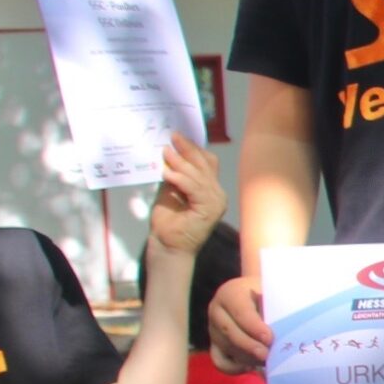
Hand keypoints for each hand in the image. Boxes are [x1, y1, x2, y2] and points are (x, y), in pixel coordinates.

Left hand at [145, 136, 225, 255]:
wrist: (167, 246)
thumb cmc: (168, 222)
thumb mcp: (170, 191)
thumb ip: (175, 175)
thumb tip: (169, 152)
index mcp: (211, 190)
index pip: (208, 163)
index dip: (195, 148)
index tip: (179, 136)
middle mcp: (218, 194)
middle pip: (206, 165)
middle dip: (189, 149)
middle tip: (173, 137)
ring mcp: (216, 202)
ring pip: (200, 175)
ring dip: (181, 163)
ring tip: (166, 152)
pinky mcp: (210, 209)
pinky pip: (195, 188)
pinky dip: (180, 179)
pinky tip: (167, 173)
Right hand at [206, 276, 270, 373]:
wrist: (258, 296)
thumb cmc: (269, 294)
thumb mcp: (273, 293)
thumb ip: (275, 307)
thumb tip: (281, 328)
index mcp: (230, 293)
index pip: (240, 311)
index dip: (254, 327)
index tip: (269, 338)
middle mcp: (217, 311)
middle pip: (229, 332)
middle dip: (250, 346)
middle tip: (268, 355)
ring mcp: (213, 330)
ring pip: (226, 348)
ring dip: (248, 357)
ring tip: (268, 360)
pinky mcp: (215, 346)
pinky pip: (220, 361)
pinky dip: (235, 368)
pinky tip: (252, 367)